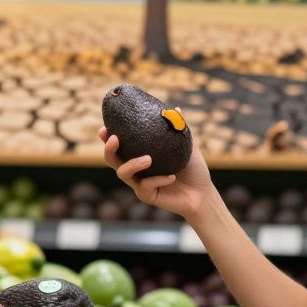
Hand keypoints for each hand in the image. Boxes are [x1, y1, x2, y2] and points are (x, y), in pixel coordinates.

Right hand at [98, 125, 214, 221]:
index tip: (104, 128)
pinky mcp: (147, 197)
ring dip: (132, 164)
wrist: (202, 194)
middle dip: (109, 149)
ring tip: (148, 159)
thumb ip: (180, 129)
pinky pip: (145, 187)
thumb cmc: (193, 170)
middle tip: (115, 138)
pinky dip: (157, 180)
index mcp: (140, 156)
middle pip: (112, 160)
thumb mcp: (188, 146)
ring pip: (123, 174)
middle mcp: (136, 170)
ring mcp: (139, 184)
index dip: (107, 137)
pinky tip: (171, 177)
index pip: (119, 145)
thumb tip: (176, 109)